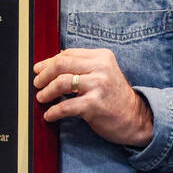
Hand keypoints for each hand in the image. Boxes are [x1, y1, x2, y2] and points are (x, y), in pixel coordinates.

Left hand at [33, 48, 153, 147]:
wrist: (135, 118)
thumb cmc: (114, 96)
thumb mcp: (104, 73)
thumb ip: (84, 65)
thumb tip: (53, 61)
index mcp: (102, 57)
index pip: (68, 54)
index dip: (49, 61)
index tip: (39, 69)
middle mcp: (100, 68)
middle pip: (62, 64)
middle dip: (44, 74)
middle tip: (37, 83)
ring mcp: (98, 85)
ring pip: (61, 83)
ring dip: (47, 91)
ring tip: (41, 98)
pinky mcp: (94, 105)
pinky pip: (66, 106)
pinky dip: (54, 111)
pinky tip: (49, 115)